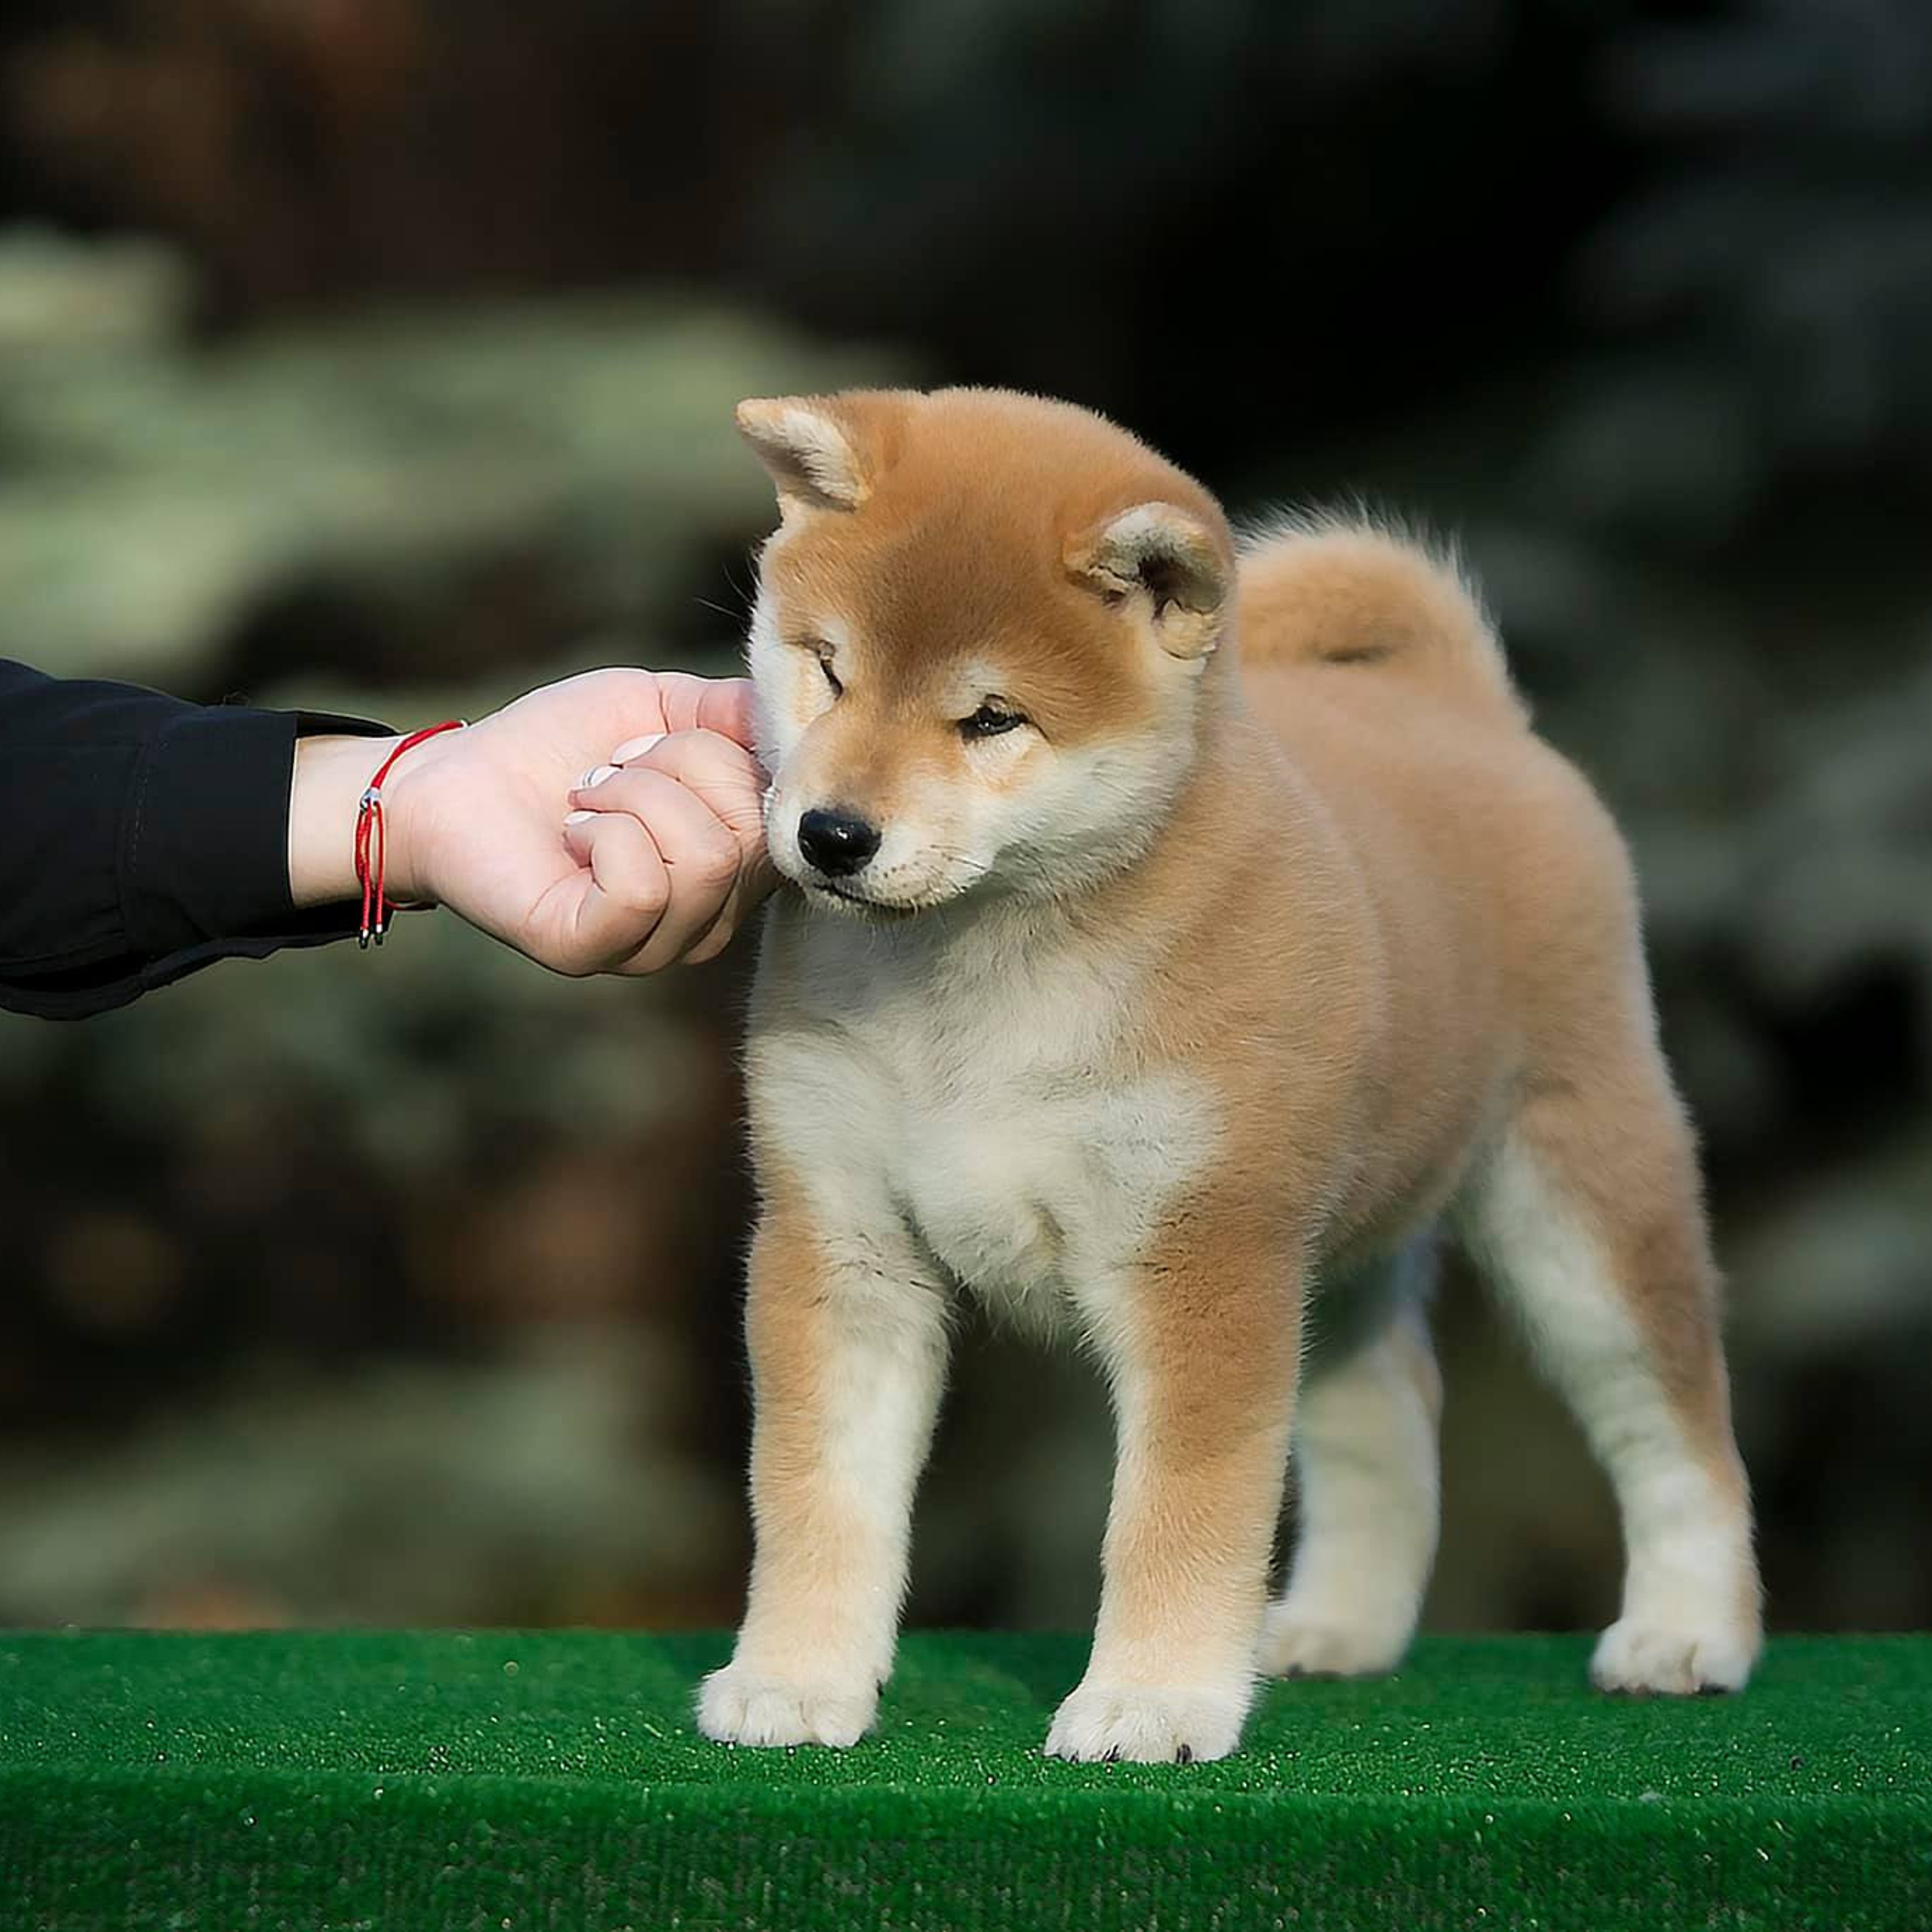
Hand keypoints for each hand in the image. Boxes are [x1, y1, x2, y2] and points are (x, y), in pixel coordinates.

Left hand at [289, 669, 774, 972]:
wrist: (457, 773)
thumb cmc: (561, 745)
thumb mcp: (664, 706)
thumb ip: (737, 712)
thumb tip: (798, 721)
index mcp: (737, 868)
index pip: (790, 812)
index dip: (732, 755)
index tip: (666, 744)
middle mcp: (710, 918)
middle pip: (750, 832)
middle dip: (678, 767)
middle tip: (615, 772)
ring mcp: (655, 945)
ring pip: (705, 859)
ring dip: (634, 798)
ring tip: (588, 801)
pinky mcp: (592, 951)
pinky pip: (643, 888)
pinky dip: (604, 833)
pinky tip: (571, 833)